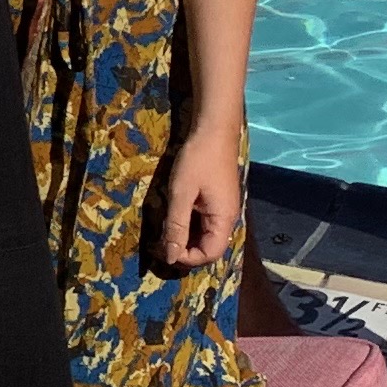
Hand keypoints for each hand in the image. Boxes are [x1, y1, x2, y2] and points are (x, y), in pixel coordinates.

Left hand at [155, 131, 245, 271]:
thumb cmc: (197, 160)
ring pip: (205, 235)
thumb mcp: (181, 194)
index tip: (163, 249)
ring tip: (163, 229)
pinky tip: (173, 215)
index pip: (209, 255)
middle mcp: (227, 218)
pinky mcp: (216, 200)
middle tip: (159, 242)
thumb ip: (176, 226)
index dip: (187, 258)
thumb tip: (170, 258)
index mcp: (223, 220)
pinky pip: (204, 221)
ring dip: (185, 237)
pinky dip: (188, 224)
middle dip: (184, 249)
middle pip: (208, 247)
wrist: (213, 129)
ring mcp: (222, 209)